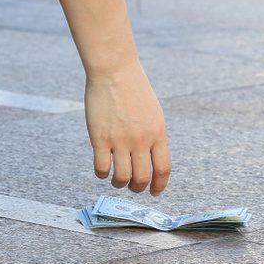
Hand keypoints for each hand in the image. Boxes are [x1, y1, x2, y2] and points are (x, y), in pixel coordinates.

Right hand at [84, 61, 170, 194]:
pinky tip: (102, 169)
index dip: (159, 185)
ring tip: (116, 180)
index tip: (154, 192)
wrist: (114, 70)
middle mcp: (141, 139)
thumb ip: (154, 136)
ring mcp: (120, 140)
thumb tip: (150, 160)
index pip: (163, 169)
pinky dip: (102, 174)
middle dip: (137, 188)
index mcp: (158, 133)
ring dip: (119, 184)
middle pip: (142, 178)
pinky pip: (101, 168)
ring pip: (122, 178)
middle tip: (132, 186)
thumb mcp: (154, 113)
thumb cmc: (134, 89)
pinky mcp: (100, 138)